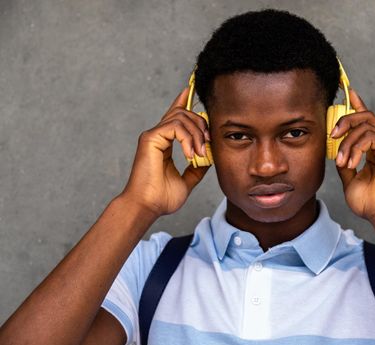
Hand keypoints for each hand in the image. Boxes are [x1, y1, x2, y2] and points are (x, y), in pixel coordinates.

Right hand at [119, 87, 210, 216]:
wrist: (147, 207)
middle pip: (183, 113)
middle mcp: (157, 136)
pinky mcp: (150, 138)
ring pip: (181, 117)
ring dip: (197, 134)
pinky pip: (175, 126)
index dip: (182, 101)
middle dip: (201, 124)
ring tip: (200, 153)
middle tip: (207, 145)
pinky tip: (190, 154)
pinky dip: (187, 139)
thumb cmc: (162, 197)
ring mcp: (152, 136)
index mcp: (163, 143)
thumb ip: (197, 167)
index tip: (190, 90)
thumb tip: (209, 157)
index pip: (174, 116)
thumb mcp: (187, 180)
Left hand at [331, 89, 374, 220]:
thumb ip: (345, 160)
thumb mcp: (349, 178)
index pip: (366, 122)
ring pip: (364, 126)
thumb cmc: (369, 202)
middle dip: (345, 121)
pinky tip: (351, 163)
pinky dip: (356, 148)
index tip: (349, 92)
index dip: (358, 105)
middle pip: (364, 117)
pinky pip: (369, 136)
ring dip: (347, 143)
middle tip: (332, 134)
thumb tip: (336, 149)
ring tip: (342, 162)